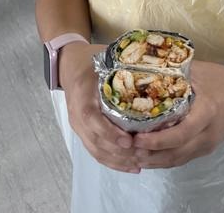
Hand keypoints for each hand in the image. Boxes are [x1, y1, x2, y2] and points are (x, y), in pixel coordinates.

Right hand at [59, 43, 140, 172]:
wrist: (69, 64)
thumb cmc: (90, 59)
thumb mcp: (104, 58)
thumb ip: (123, 67)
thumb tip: (154, 70)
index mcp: (82, 94)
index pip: (92, 119)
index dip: (109, 132)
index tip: (128, 140)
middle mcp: (76, 113)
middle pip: (95, 140)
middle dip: (118, 153)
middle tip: (142, 155)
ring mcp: (77, 124)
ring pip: (95, 150)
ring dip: (117, 160)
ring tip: (139, 164)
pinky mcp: (81, 131)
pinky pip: (94, 151)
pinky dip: (111, 161)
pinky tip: (129, 166)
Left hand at [131, 60, 223, 168]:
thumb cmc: (220, 78)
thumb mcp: (198, 71)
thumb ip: (174, 73)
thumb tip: (144, 69)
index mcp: (207, 112)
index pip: (180, 134)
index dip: (157, 140)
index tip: (137, 138)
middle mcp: (208, 134)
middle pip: (177, 153)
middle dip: (151, 155)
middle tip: (127, 149)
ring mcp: (209, 144)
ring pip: (179, 160)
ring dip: (156, 161)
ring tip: (133, 155)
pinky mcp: (207, 148)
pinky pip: (184, 158)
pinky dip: (166, 159)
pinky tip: (150, 155)